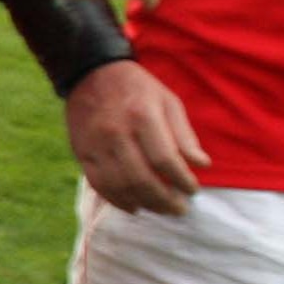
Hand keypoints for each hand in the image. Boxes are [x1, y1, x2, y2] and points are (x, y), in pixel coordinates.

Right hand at [65, 60, 207, 214]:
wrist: (90, 74)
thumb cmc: (137, 89)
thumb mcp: (168, 102)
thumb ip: (184, 135)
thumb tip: (202, 164)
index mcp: (142, 116)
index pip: (164, 160)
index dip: (182, 180)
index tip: (193, 190)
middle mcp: (116, 133)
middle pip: (142, 178)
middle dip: (165, 200)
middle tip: (180, 209)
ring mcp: (95, 145)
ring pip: (120, 186)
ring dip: (144, 204)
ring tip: (161, 209)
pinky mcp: (82, 153)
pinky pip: (99, 184)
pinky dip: (118, 201)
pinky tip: (135, 207)